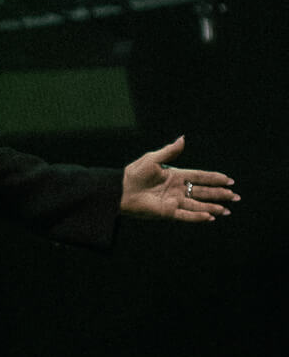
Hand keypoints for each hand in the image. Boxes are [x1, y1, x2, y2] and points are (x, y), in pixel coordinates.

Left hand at [120, 135, 237, 220]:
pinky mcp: (167, 212)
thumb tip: (183, 138)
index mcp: (176, 175)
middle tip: (235, 196)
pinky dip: (197, 216)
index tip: (229, 180)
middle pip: (203, 192)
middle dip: (220, 194)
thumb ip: (169, 151)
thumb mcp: (152, 159)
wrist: (120, 189)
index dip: (214, 178)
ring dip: (212, 207)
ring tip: (227, 210)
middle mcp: (177, 189)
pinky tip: (210, 217)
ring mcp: (173, 202)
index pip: (200, 177)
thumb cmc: (134, 173)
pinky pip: (185, 215)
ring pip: (198, 205)